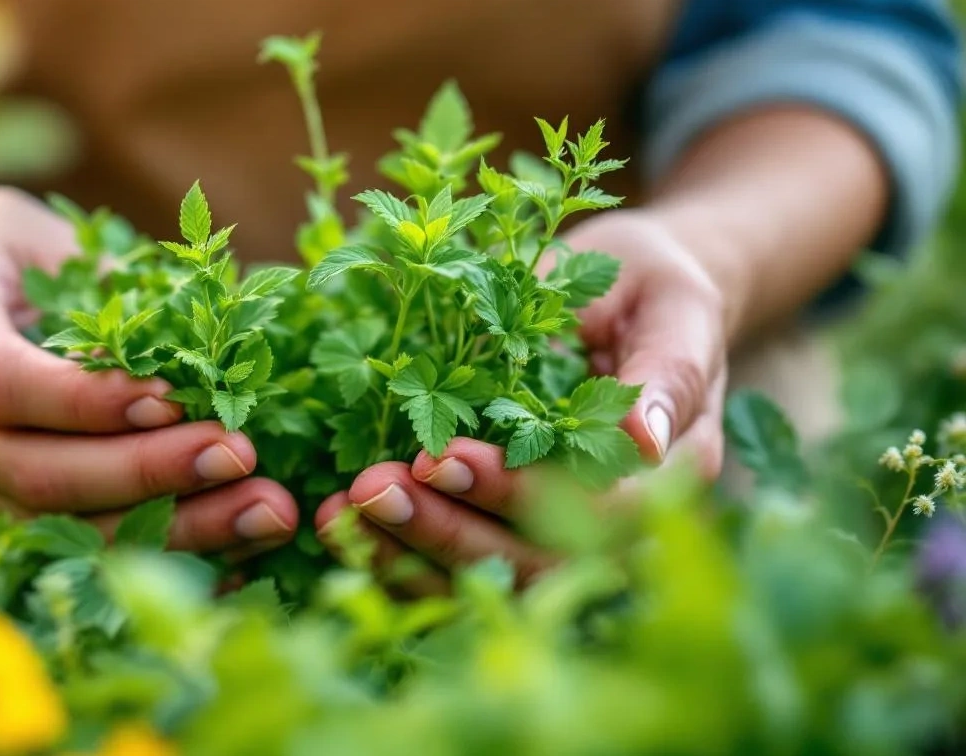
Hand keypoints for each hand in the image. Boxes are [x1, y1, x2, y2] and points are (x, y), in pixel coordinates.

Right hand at [0, 187, 296, 554]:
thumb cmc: (17, 253)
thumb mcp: (58, 243)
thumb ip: (119, 296)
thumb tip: (226, 339)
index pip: (6, 386)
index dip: (89, 403)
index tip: (173, 402)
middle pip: (35, 471)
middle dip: (147, 472)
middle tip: (240, 457)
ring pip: (61, 525)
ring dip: (173, 527)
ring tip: (265, 512)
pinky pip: (80, 546)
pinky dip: (163, 549)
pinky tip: (239, 552)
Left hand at [315, 209, 728, 589]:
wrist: (633, 300)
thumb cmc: (650, 290)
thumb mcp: (671, 305)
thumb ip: (663, 368)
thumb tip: (641, 440)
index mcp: (672, 470)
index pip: (594, 506)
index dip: (515, 491)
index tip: (440, 457)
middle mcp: (627, 525)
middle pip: (537, 561)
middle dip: (448, 530)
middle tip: (372, 490)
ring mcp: (574, 542)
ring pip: (494, 580)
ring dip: (413, 557)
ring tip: (343, 513)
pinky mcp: (521, 539)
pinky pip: (462, 576)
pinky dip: (400, 562)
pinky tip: (344, 530)